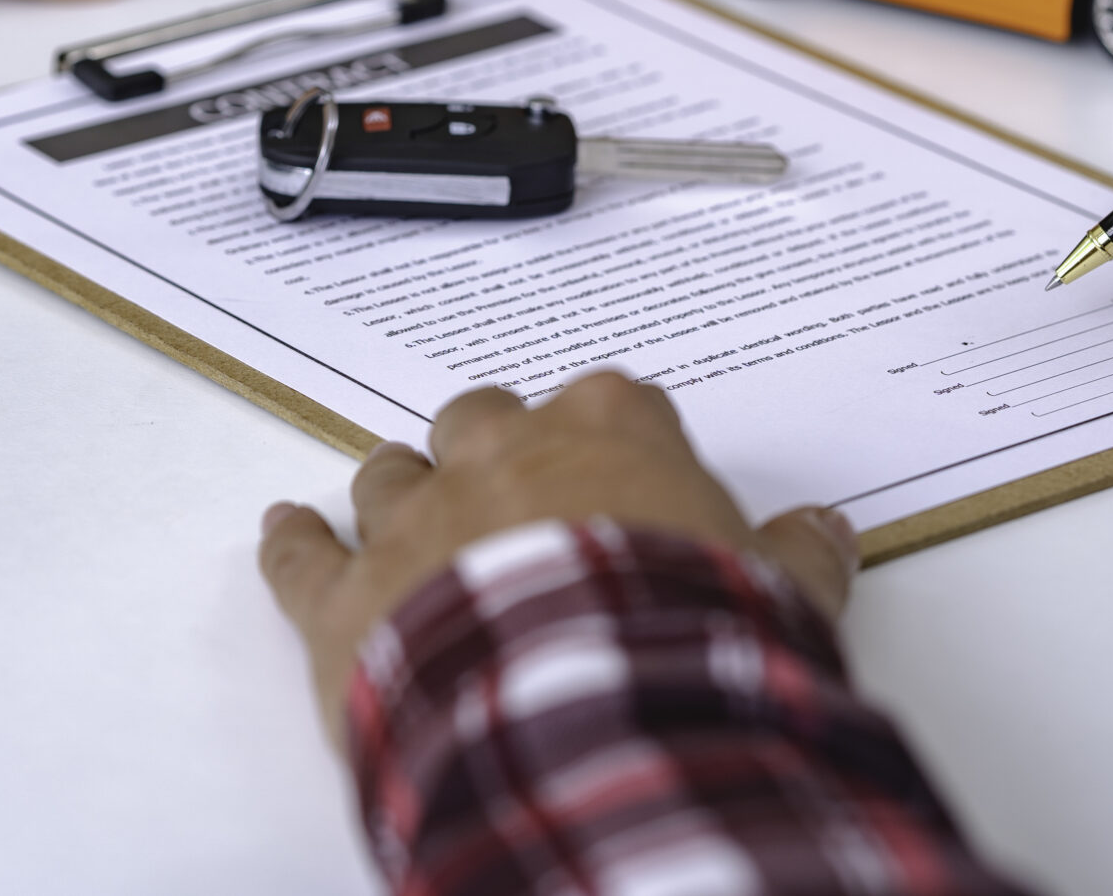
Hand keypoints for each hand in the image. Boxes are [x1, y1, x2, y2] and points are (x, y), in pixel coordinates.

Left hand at [258, 372, 857, 742]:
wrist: (590, 712)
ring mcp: (417, 519)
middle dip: (489, 450)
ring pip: (388, 473)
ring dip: (398, 492)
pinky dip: (292, 543)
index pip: (608, 402)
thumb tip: (827, 532)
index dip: (608, 440)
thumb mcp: (780, 595)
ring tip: (404, 511)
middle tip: (506, 489)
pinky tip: (285, 529)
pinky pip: (301, 555)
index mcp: (609, 430)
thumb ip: (800, 556)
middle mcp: (502, 454)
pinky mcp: (348, 597)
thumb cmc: (682, 640)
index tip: (617, 471)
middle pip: (481, 419)